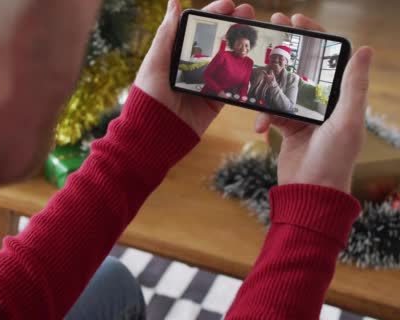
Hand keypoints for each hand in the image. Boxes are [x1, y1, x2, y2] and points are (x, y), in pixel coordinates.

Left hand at [135, 0, 254, 135]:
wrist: (155, 134)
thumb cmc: (149, 96)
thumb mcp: (155, 62)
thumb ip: (167, 33)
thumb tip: (174, 2)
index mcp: (176, 53)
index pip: (198, 28)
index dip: (214, 14)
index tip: (229, 4)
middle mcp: (192, 66)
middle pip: (217, 40)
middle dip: (233, 25)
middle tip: (249, 13)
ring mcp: (205, 82)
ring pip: (228, 59)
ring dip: (242, 45)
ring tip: (256, 32)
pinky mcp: (215, 100)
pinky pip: (233, 84)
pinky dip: (244, 72)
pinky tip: (256, 59)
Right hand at [254, 13, 372, 192]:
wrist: (310, 193)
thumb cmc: (333, 159)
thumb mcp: (346, 121)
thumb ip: (353, 85)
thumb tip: (366, 49)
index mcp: (341, 97)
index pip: (328, 58)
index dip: (314, 36)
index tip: (295, 20)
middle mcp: (323, 103)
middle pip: (302, 68)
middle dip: (287, 49)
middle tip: (271, 29)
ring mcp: (304, 116)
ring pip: (282, 89)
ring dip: (269, 85)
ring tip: (256, 76)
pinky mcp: (287, 129)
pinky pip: (270, 112)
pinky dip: (262, 117)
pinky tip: (258, 127)